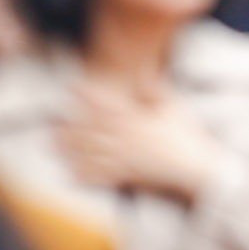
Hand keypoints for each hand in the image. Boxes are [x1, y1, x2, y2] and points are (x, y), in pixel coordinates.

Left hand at [58, 78, 218, 203]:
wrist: (196, 167)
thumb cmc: (186, 134)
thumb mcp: (174, 106)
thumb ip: (156, 90)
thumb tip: (143, 73)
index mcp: (138, 119)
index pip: (108, 105)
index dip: (88, 95)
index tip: (72, 86)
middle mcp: (128, 138)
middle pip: (93, 130)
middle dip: (72, 124)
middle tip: (52, 120)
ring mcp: (126, 158)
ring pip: (92, 153)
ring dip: (71, 149)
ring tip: (53, 144)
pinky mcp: (128, 176)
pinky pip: (103, 177)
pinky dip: (86, 176)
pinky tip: (70, 173)